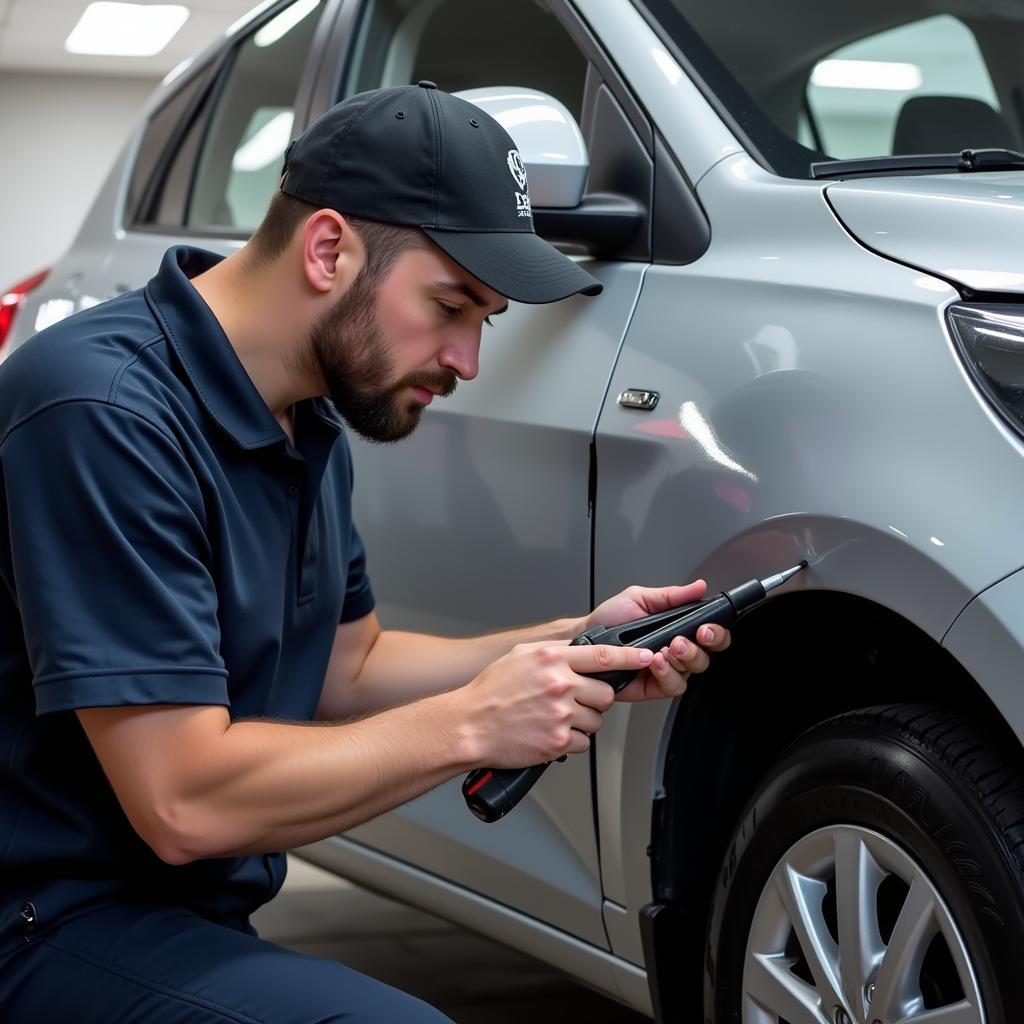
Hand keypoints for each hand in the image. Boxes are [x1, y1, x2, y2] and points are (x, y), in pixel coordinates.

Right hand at [459, 641, 655, 767]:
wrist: (470, 725)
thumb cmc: (490, 692)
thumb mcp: (520, 656)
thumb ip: (552, 652)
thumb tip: (577, 651)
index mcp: (552, 659)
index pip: (603, 655)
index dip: (630, 657)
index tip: (646, 657)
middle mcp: (559, 684)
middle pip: (604, 693)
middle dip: (594, 699)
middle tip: (573, 702)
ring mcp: (560, 713)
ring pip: (596, 720)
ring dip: (582, 722)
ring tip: (556, 719)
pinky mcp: (558, 740)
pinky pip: (584, 742)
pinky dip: (572, 741)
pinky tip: (551, 733)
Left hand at [586, 580, 730, 702]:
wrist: (585, 639)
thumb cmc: (610, 619)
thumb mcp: (640, 598)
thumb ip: (671, 596)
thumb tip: (699, 586)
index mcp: (677, 628)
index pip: (709, 634)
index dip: (715, 633)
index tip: (705, 628)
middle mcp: (675, 651)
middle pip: (705, 657)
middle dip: (697, 649)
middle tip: (680, 641)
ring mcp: (665, 670)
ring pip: (690, 673)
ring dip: (681, 661)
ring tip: (665, 650)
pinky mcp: (652, 687)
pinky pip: (671, 687)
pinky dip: (666, 675)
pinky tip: (654, 663)